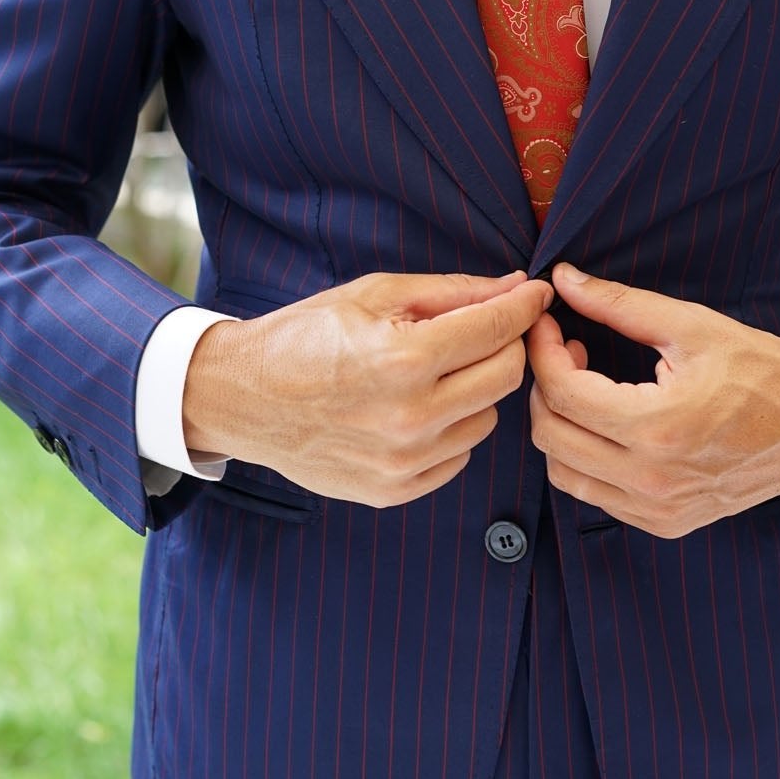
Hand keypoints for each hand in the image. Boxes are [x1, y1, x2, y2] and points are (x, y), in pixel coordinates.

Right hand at [183, 269, 552, 506]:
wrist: (242, 398)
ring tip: (435, 371)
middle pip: (506, 376)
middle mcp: (411, 417)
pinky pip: (458, 455)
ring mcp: (404, 461)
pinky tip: (416, 408)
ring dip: (476, 390)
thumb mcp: (374, 295)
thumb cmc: (306, 336)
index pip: (497, 329)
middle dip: (505, 345)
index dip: (525, 305)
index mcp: (404, 359)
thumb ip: (452, 292)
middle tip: (487, 329)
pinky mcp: (396, 491)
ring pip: (487, 418)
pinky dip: (450, 428)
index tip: (537, 294)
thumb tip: (517, 287)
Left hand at [526, 263, 779, 537]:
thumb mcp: (693, 327)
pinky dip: (585, 459)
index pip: (563, 392)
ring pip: (564, 472)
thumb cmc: (764, 372)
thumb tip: (563, 280)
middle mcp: (652, 478)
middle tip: (567, 352)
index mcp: (658, 427)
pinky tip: (609, 423)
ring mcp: (658, 508)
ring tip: (588, 388)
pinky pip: (595, 495)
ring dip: (561, 426)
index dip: (543, 351)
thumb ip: (620, 305)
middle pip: (551, 435)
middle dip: (544, 386)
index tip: (549, 324)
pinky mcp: (665, 523)